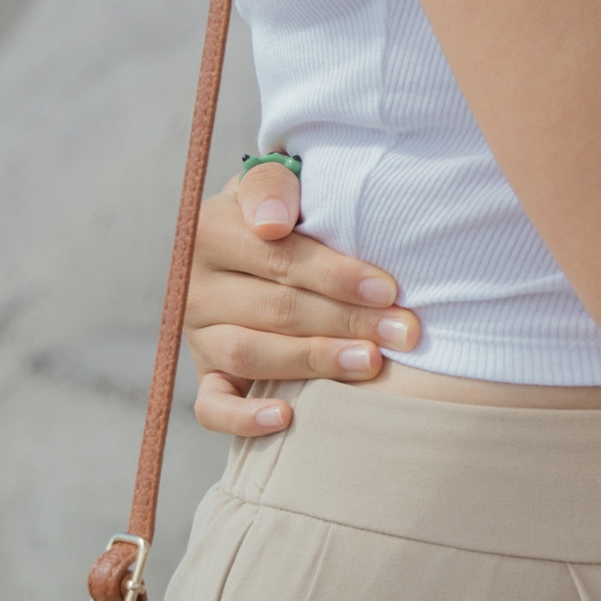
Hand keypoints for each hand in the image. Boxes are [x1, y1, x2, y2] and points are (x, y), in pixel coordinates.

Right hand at [187, 160, 418, 437]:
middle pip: (275, 309)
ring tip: (371, 362)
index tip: (389, 289)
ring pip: (250, 354)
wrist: (259, 239)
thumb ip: (274, 186)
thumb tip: (272, 223)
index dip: (337, 276)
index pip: (279, 258)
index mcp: (211, 230)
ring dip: (315, 360)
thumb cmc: (289, 211)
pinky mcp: (205, 375)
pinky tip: (286, 417)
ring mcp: (198, 334)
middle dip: (347, 320)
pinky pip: (212, 407)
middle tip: (404, 331)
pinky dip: (243, 418)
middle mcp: (196, 285)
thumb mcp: (280, 182)